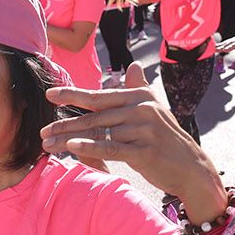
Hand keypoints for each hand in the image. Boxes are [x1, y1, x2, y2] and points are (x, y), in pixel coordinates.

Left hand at [40, 63, 226, 220]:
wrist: (191, 167)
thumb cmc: (167, 139)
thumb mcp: (155, 110)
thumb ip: (140, 88)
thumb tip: (133, 66)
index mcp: (140, 96)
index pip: (99, 96)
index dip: (73, 94)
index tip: (50, 94)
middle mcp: (142, 109)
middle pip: (95, 116)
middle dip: (65, 122)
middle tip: (43, 130)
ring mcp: (144, 129)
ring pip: (98, 133)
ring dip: (70, 139)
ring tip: (49, 144)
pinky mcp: (144, 151)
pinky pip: (111, 148)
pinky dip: (90, 147)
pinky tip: (72, 147)